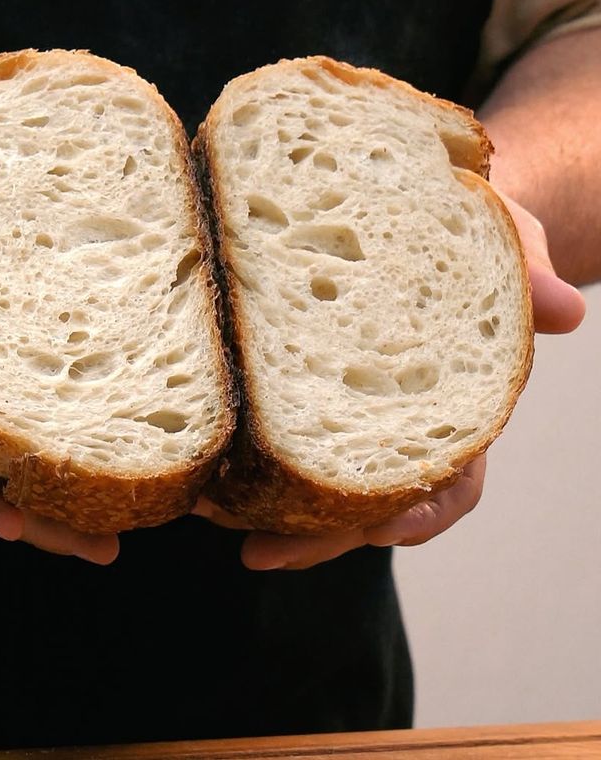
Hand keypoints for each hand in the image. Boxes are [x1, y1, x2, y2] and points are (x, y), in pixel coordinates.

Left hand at [194, 195, 585, 569]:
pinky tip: (199, 450)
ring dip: (263, 502)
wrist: (418, 211)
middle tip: (261, 552)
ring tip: (203, 509)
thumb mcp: (499, 244)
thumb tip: (566, 311)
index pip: (449, 482)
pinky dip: (240, 447)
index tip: (387, 528)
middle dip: (318, 533)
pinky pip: (274, 425)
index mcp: (453, 406)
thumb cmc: (463, 234)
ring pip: (312, 476)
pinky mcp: (300, 379)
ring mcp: (348, 407)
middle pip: (364, 500)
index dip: (422, 512)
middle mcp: (397, 421)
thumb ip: (523, 275)